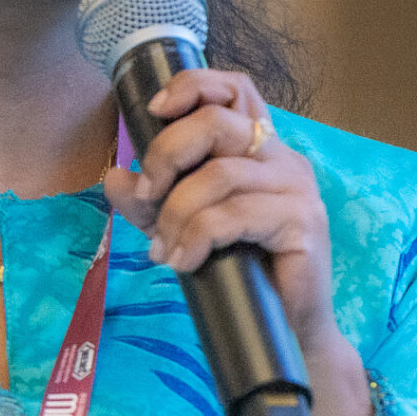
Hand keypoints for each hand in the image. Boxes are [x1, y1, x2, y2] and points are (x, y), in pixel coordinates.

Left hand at [100, 68, 369, 415]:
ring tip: (165, 252)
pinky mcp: (302, 222)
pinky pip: (232, 216)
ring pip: (218, 176)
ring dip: (176, 215)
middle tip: (147, 197)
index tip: (153, 110)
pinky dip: (196, 239)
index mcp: (258, 148)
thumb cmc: (236, 270)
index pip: (235, 89)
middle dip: (166, 156)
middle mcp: (282, 157)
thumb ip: (147, 201)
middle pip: (216, 124)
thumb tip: (114, 176)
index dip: (193, 86)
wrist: (285, 329)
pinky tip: (185, 263)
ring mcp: (296, 188)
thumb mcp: (178, 227)